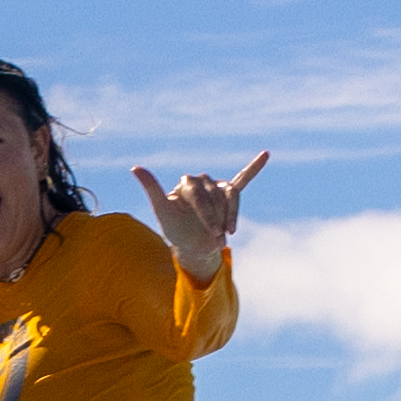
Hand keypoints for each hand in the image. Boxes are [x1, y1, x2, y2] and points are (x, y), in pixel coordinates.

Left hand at [134, 151, 275, 276]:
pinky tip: (265, 155)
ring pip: (231, 197)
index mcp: (186, 184)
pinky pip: (243, 180)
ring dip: (231, 217)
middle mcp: (202, 181)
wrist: (192, 246)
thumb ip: (152, 188)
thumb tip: (134, 167)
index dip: (207, 214)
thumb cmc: (175, 229)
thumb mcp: (162, 211)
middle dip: (217, 219)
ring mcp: (216, 188)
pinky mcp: (229, 194)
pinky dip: (254, 168)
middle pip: (216, 197)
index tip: (214, 232)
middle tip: (218, 239)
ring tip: (228, 234)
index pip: (200, 194)